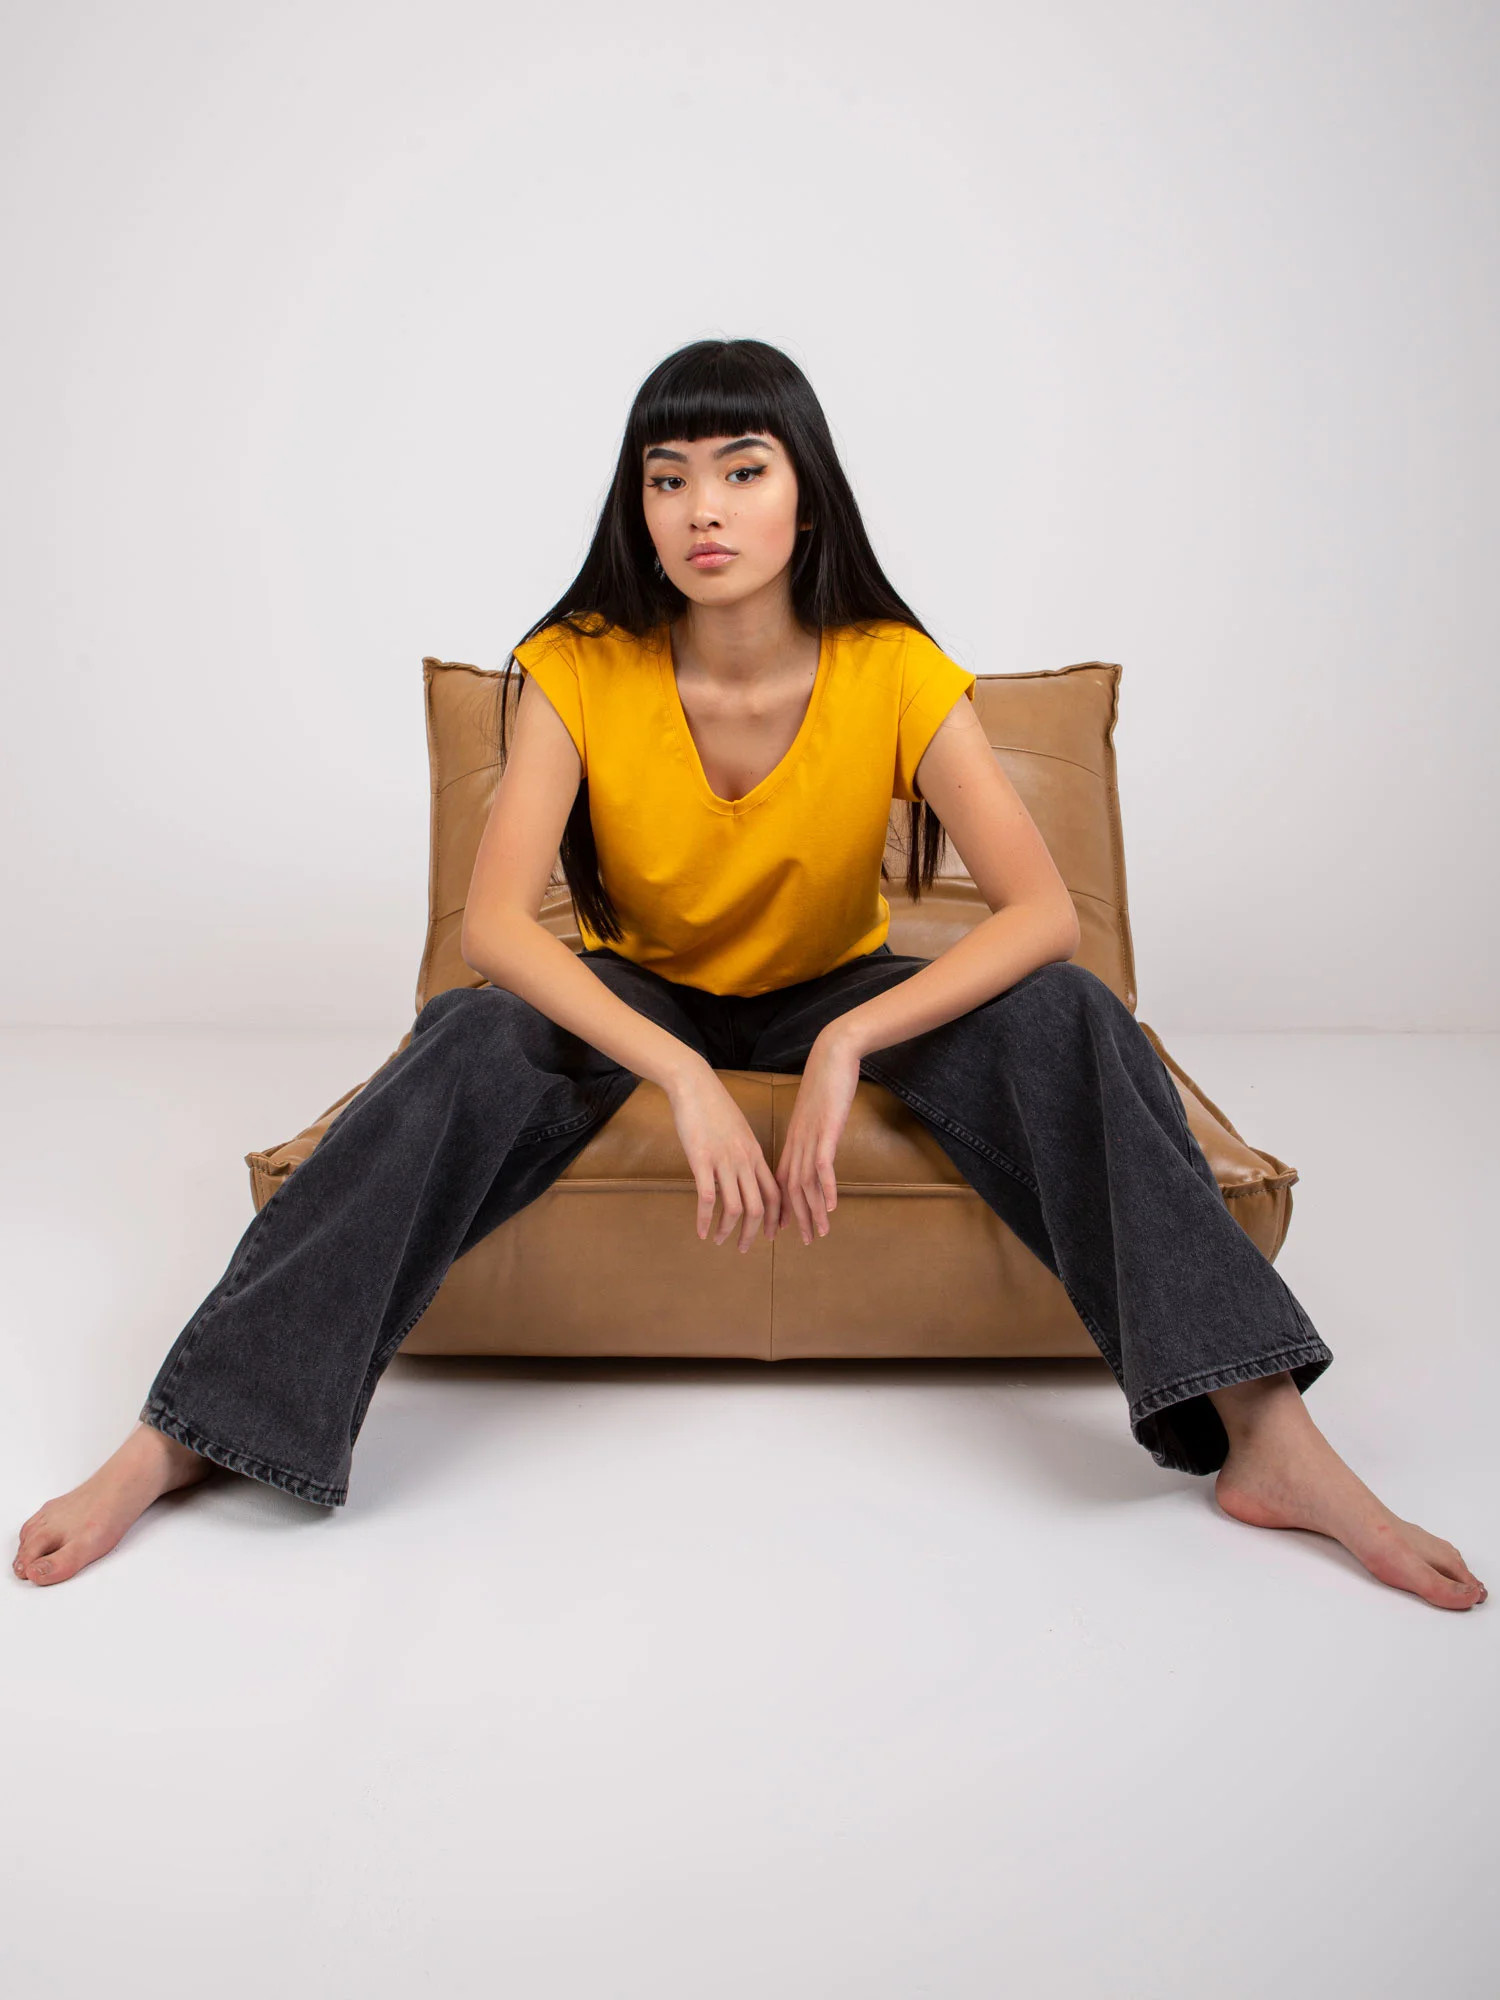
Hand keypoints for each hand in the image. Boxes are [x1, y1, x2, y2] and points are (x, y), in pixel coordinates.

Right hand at [666, 1057, 782, 1253]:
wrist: (695, 1085)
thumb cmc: (714, 1106)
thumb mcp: (739, 1131)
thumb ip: (744, 1153)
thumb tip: (744, 1173)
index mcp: (756, 1154)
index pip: (775, 1193)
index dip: (776, 1218)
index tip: (772, 1235)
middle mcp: (744, 1161)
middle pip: (759, 1206)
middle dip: (754, 1232)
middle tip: (743, 1248)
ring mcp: (724, 1161)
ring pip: (735, 1207)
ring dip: (729, 1230)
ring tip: (720, 1241)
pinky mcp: (702, 1160)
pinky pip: (708, 1198)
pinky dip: (705, 1220)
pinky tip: (701, 1231)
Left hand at [771, 1027, 861, 1245]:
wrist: (831, 1055)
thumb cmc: (825, 1084)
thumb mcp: (814, 1115)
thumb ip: (812, 1135)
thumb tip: (814, 1153)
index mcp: (792, 1141)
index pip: (781, 1182)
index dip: (781, 1208)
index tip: (780, 1230)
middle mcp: (797, 1144)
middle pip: (791, 1189)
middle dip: (797, 1219)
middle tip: (804, 1242)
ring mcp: (810, 1138)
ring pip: (805, 1183)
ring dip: (813, 1212)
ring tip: (819, 1234)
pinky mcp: (825, 1131)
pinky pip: (822, 1165)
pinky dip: (827, 1188)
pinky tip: (832, 1207)